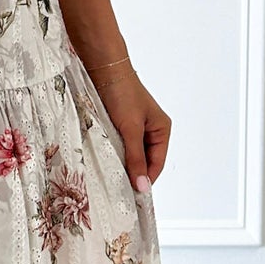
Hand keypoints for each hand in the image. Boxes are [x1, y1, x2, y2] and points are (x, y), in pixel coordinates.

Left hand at [90, 68, 171, 193]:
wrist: (102, 66)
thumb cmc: (121, 92)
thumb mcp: (130, 129)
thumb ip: (136, 158)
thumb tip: (142, 187)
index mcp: (162, 130)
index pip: (157, 164)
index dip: (146, 180)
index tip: (133, 196)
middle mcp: (150, 129)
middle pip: (144, 160)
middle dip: (133, 172)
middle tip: (118, 189)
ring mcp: (134, 126)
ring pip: (130, 153)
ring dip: (121, 162)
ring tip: (110, 175)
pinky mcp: (118, 122)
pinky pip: (118, 144)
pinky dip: (112, 152)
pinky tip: (103, 159)